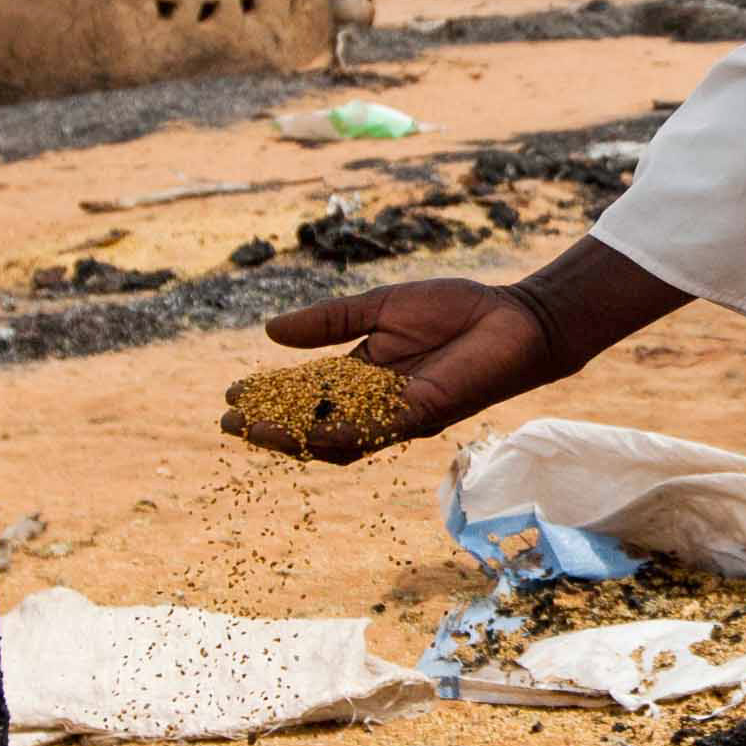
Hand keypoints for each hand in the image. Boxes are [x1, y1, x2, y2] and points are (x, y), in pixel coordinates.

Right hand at [261, 278, 561, 434]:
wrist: (516, 318)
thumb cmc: (458, 310)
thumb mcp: (380, 308)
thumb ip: (330, 322)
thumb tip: (270, 332)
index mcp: (366, 376)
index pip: (308, 395)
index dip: (271, 398)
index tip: (233, 393)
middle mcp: (377, 403)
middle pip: (315, 424)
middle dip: (271, 425)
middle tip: (229, 420)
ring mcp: (397, 415)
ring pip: (336, 437)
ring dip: (294, 436)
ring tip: (253, 428)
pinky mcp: (421, 415)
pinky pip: (373, 432)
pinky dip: (338, 434)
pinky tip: (307, 431)